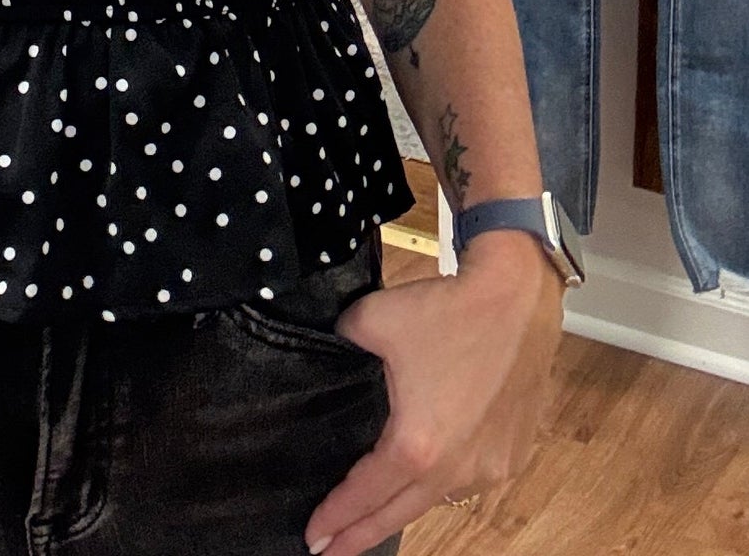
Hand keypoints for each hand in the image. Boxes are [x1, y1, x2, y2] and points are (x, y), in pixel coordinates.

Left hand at [303, 234, 563, 555]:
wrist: (516, 299)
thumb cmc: (448, 311)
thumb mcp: (370, 320)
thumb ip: (343, 343)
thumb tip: (334, 348)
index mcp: (416, 446)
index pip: (365, 493)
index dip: (336, 515)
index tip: (313, 536)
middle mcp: (456, 469)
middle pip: (398, 514)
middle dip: (360, 535)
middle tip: (331, 551)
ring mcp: (490, 467)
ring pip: (437, 498)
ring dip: (404, 506)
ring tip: (376, 515)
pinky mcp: (513, 454)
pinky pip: (470, 478)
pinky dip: (444, 482)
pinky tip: (427, 478)